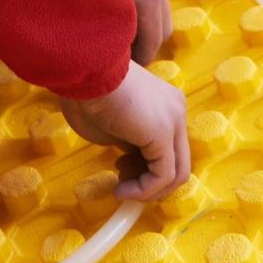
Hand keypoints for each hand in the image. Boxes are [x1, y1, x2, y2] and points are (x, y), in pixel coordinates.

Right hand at [57, 60, 191, 201]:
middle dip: (149, 179)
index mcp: (165, 104)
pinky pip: (163, 176)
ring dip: (148, 190)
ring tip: (121, 189)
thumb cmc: (88, 93)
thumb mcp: (112, 125)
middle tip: (121, 180)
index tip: (119, 167)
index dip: (145, 166)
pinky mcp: (164, 133)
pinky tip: (121, 190)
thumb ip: (127, 140)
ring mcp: (174, 121)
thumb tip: (131, 155)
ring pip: (177, 173)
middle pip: (177, 161)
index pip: (167, 147)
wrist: (86, 71)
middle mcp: (176, 111)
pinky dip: (143, 191)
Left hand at [103, 0, 172, 63]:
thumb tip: (120, 64)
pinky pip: (151, 1)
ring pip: (157, 16)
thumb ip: (111, 42)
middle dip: (139, 45)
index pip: (153, 42)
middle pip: (160, 30)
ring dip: (138, 28)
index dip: (135, 62)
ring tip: (106, 31)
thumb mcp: (87, 17)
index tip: (113, 69)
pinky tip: (109, 13)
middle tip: (109, 52)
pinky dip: (136, 12)